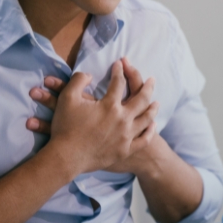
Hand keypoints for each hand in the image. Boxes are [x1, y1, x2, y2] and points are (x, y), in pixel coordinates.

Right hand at [29, 59, 159, 175]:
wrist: (66, 158)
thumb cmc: (65, 127)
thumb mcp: (67, 98)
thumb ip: (79, 80)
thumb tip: (89, 75)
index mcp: (109, 105)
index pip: (118, 83)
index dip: (118, 71)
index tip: (119, 65)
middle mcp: (122, 119)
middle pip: (141, 99)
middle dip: (147, 87)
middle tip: (152, 80)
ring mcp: (126, 136)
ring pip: (146, 119)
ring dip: (153, 108)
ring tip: (156, 102)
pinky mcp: (125, 150)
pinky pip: (143, 140)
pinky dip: (150, 131)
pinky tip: (152, 126)